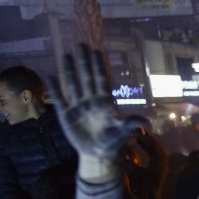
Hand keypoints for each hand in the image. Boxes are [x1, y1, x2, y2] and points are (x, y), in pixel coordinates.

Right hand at [48, 45, 136, 182]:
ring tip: (66, 55)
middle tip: (81, 44)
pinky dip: (55, 89)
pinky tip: (51, 76)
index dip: (98, 66)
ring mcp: (77, 106)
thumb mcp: (122, 132)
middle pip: (86, 77)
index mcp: (104, 102)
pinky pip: (60, 99)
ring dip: (69, 70)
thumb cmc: (112, 141)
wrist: (97, 154)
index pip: (101, 79)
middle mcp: (90, 100)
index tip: (96, 51)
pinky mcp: (66, 115)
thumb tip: (146, 123)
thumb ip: (131, 124)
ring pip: (72, 84)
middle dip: (84, 62)